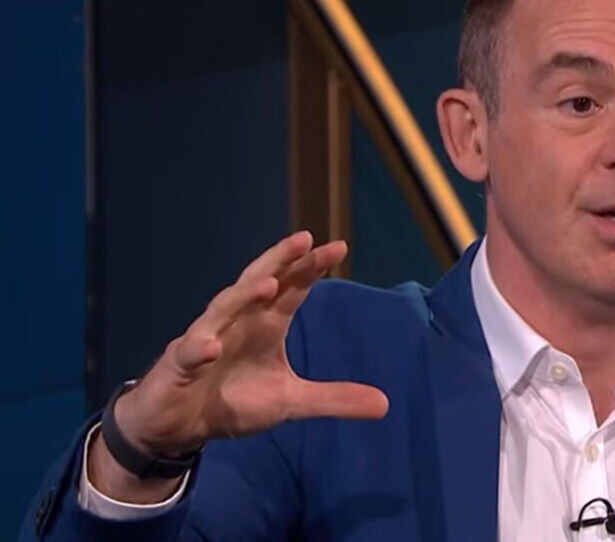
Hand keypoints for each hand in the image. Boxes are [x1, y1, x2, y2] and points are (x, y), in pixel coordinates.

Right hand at [90, 232, 387, 500]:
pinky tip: (208, 346)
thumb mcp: (290, 402)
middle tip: (304, 239)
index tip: (338, 246)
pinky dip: (196, 348)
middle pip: (258, 283)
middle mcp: (236, 323)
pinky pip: (187, 354)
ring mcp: (204, 340)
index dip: (311, 268)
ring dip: (243, 296)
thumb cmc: (232, 400)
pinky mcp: (177, 366)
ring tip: (268, 282)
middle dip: (280, 261)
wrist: (179, 426)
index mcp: (265, 325)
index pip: (291, 289)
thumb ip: (333, 398)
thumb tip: (385, 405)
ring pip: (222, 309)